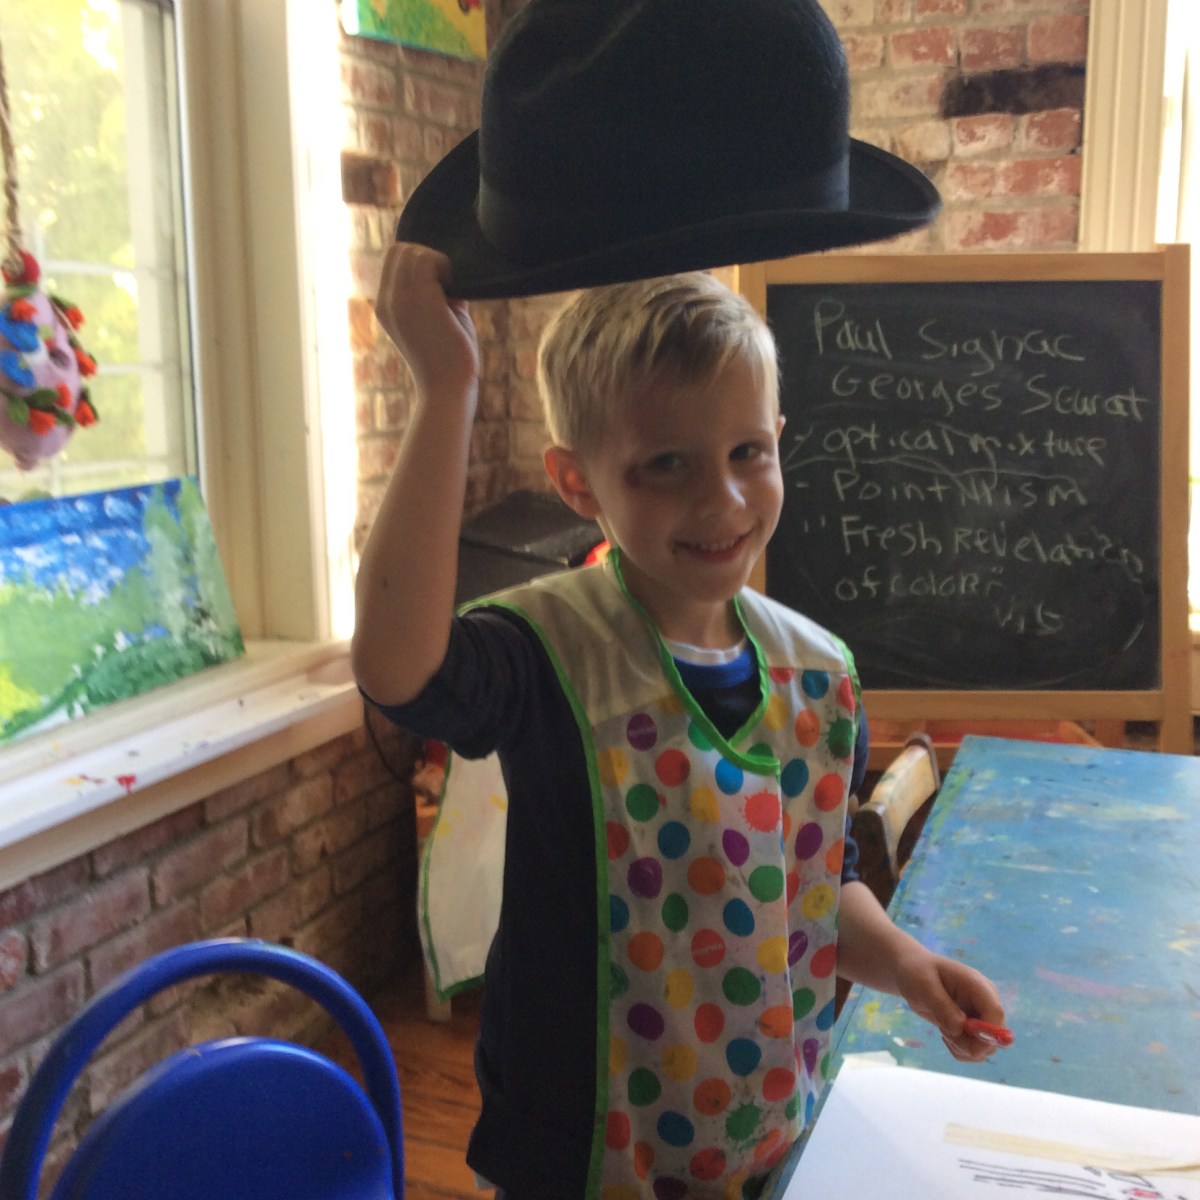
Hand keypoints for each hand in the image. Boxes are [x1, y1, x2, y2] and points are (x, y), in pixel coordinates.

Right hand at [375, 243, 479, 402]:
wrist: (447, 391)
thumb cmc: (450, 360)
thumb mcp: (438, 319)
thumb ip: (439, 293)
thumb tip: (452, 268)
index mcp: (385, 306)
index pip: (393, 260)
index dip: (419, 261)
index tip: (442, 284)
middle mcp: (387, 301)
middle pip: (400, 249)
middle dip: (427, 257)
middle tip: (449, 285)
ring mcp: (400, 300)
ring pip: (412, 250)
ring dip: (438, 262)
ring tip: (452, 290)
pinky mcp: (420, 301)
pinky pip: (428, 260)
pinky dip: (446, 267)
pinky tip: (457, 292)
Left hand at [893, 947, 1005, 1062]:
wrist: (911, 972)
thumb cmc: (917, 973)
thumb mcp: (924, 986)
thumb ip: (942, 1007)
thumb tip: (960, 1027)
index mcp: (978, 985)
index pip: (995, 1013)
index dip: (989, 1034)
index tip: (969, 1046)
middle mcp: (985, 1001)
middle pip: (995, 1036)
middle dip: (970, 1044)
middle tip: (944, 1034)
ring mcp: (981, 1015)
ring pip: (985, 1047)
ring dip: (962, 1047)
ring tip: (942, 1029)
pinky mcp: (974, 1027)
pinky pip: (975, 1049)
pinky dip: (960, 1049)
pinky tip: (946, 1035)